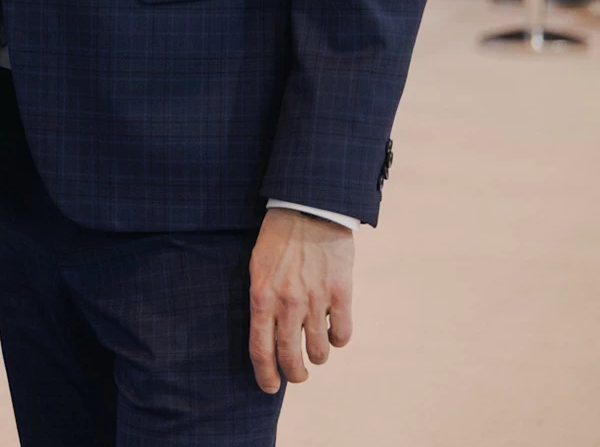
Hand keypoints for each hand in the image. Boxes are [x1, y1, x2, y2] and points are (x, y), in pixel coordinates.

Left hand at [249, 206, 354, 392]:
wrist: (308, 210)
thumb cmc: (277, 239)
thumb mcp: (257, 267)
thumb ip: (262, 301)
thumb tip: (268, 334)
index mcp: (261, 296)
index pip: (260, 348)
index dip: (265, 374)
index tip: (269, 388)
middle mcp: (287, 303)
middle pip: (290, 357)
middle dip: (294, 374)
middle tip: (298, 377)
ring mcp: (315, 300)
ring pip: (319, 351)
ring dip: (317, 356)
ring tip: (316, 350)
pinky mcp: (341, 294)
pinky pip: (342, 334)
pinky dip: (338, 338)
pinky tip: (333, 330)